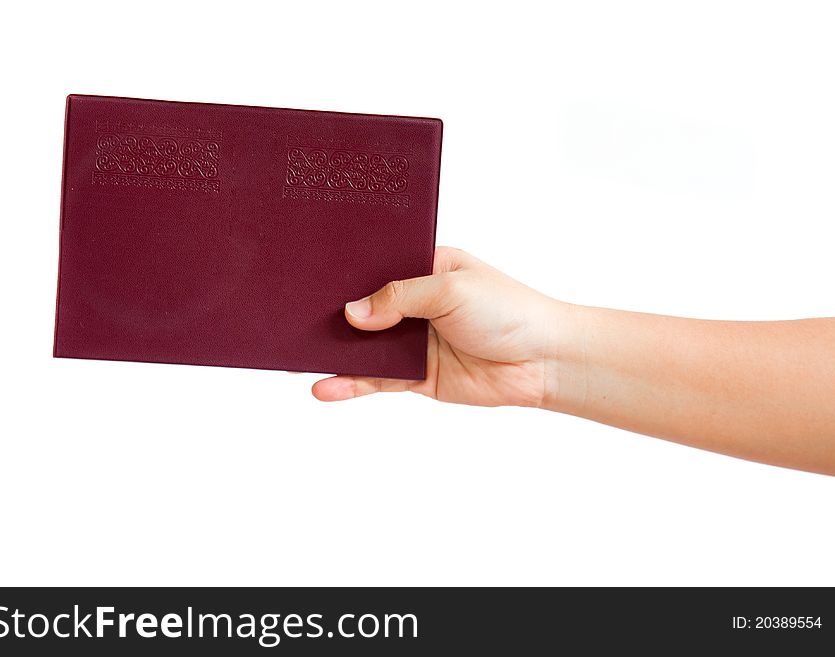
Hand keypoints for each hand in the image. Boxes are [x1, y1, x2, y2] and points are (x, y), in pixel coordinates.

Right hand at [312, 247, 565, 406]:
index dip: (346, 270)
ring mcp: (414, 340)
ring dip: (335, 350)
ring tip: (294, 354)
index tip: (310, 272)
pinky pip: (376, 379)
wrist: (544, 361)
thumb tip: (352, 313)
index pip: (376, 266)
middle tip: (290, 313)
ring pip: (365, 345)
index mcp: (426, 268)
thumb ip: (399, 297)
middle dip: (332, 312)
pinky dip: (350, 383)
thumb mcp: (450, 289)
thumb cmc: (509, 310)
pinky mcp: (417, 375)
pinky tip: (323, 386)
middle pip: (364, 306)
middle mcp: (416, 303)